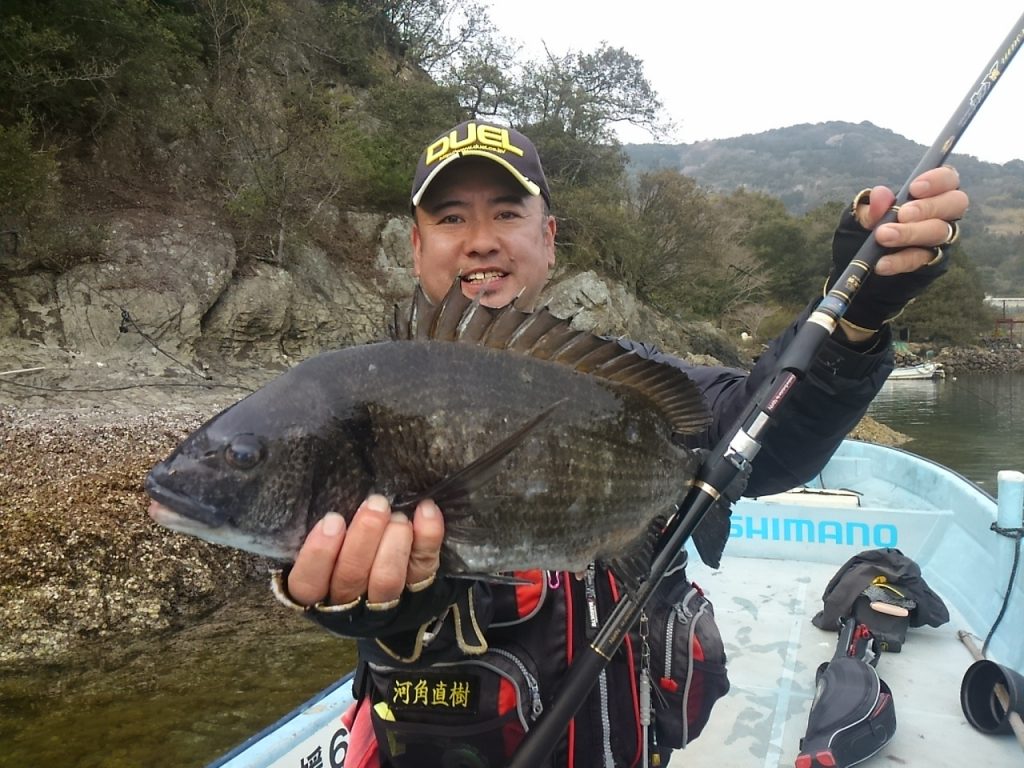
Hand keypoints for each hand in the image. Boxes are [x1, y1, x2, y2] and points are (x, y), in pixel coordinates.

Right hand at [286, 495, 444, 606]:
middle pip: (352, 577)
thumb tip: (330, 507)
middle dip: (364, 537)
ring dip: (394, 543)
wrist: (394, 577)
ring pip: (387, 580)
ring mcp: (385, 601)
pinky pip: (424, 568)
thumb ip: (325, 532)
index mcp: (317, 592)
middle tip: (376, 504)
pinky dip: (428, 537)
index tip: (332, 520)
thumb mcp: (326, 543)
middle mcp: (349, 604)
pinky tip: (426, 510)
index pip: (308, 584)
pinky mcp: (420, 592)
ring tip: (397, 515)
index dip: (318, 554)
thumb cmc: (343, 548)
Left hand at [862, 166, 967, 275]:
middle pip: (955, 203)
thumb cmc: (878, 222)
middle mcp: (946, 213)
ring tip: (883, 236)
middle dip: (928, 207)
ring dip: (911, 233)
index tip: (914, 188)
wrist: (869, 254)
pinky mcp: (932, 260)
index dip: (937, 180)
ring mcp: (942, 237)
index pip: (949, 178)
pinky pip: (920, 259)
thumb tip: (880, 194)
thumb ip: (875, 204)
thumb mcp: (871, 213)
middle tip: (902, 214)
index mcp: (935, 191)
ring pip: (940, 232)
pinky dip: (900, 261)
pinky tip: (882, 263)